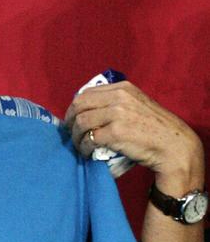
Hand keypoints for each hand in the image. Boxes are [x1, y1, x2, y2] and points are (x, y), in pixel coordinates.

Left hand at [64, 80, 203, 185]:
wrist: (172, 145)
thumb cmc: (154, 129)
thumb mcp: (136, 105)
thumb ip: (115, 103)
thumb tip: (87, 111)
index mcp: (122, 88)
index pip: (86, 93)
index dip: (74, 108)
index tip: (71, 119)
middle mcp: (119, 97)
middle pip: (80, 106)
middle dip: (70, 121)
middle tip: (69, 134)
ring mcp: (117, 114)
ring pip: (81, 122)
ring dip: (76, 137)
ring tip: (79, 146)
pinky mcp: (116, 132)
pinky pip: (90, 139)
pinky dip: (84, 148)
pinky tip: (87, 153)